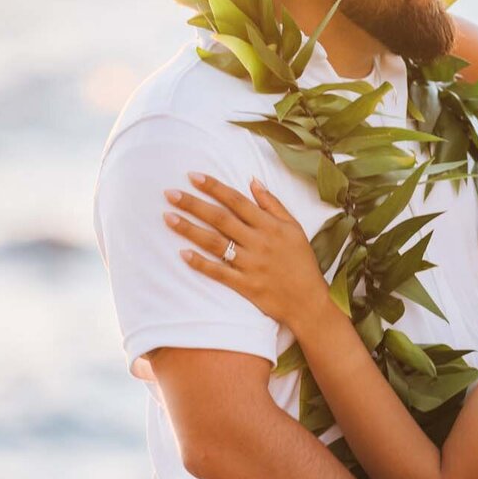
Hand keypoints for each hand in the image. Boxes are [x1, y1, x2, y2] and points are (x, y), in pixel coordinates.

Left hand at [163, 173, 328, 330]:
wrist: (309, 302)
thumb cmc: (302, 262)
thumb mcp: (294, 228)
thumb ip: (273, 204)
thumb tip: (253, 181)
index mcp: (269, 225)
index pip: (236, 200)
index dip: (214, 187)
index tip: (193, 176)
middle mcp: (258, 242)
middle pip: (220, 218)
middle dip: (193, 204)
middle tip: (169, 194)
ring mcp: (251, 264)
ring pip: (215, 243)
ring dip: (189, 230)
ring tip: (168, 217)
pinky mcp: (246, 285)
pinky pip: (219, 272)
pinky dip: (201, 264)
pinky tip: (183, 254)